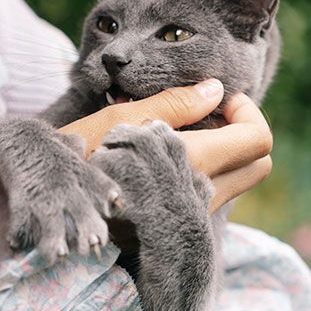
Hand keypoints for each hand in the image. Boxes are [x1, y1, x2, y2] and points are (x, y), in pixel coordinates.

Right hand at [58, 79, 272, 213]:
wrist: (52, 203)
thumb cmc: (80, 155)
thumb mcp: (123, 121)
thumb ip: (175, 104)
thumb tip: (216, 89)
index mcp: (193, 164)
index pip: (257, 139)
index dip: (246, 110)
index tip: (216, 99)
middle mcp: (201, 195)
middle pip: (259, 163)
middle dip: (243, 130)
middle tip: (208, 113)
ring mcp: (192, 213)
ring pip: (239, 178)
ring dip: (226, 148)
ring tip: (184, 129)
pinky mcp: (178, 220)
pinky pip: (214, 190)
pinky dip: (208, 165)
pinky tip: (169, 152)